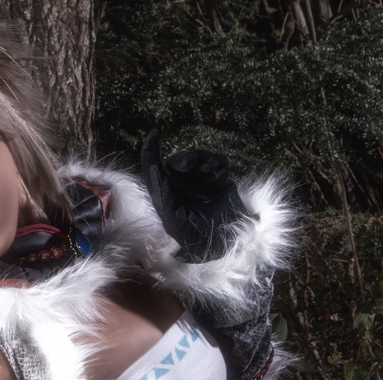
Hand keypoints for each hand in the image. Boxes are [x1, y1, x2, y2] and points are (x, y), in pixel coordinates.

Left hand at [140, 129, 248, 263]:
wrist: (232, 242)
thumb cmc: (201, 239)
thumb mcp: (178, 225)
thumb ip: (165, 200)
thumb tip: (158, 172)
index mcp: (167, 199)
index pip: (154, 173)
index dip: (150, 152)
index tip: (154, 134)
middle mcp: (181, 188)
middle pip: (175, 163)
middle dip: (183, 161)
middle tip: (190, 164)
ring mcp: (200, 181)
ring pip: (195, 158)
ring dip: (202, 161)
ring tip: (213, 173)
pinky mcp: (219, 177)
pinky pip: (216, 161)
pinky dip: (218, 164)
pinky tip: (221, 175)